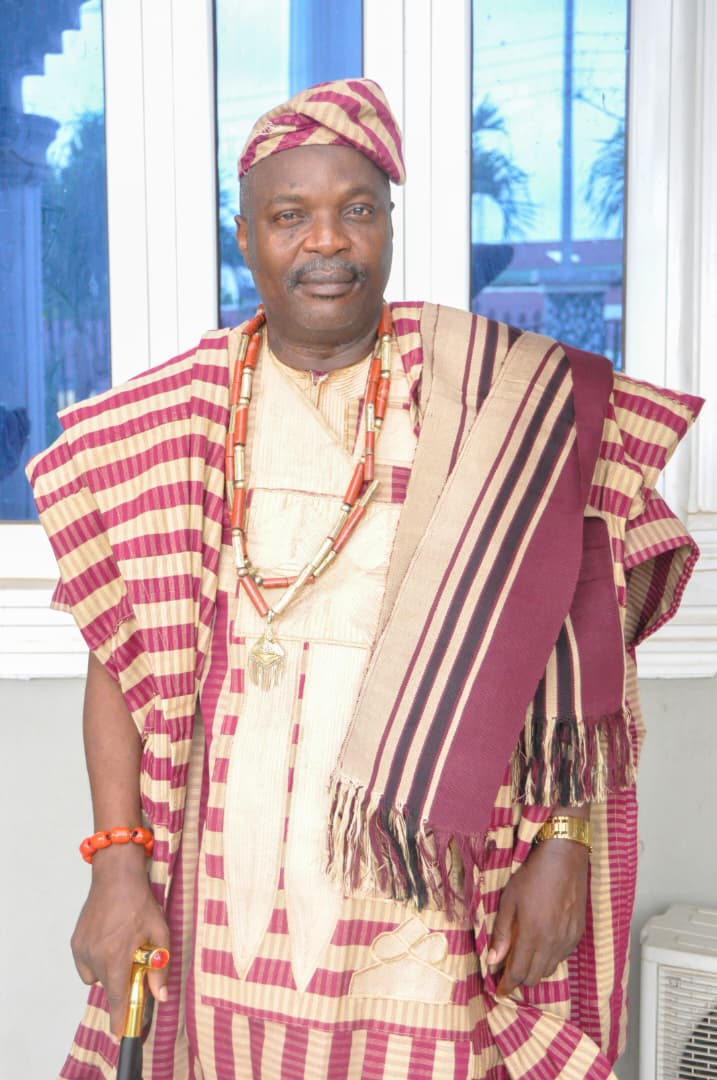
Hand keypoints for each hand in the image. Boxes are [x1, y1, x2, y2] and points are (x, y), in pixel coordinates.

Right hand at [71, 845, 169, 1039]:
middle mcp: (95, 956)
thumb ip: (159, 967)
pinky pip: (86, 965)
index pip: (116, 998)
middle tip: (134, 959)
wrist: (116, 876)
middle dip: (122, 979)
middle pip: (109, 986)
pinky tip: (109, 941)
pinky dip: (96, 960)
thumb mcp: (159, 932)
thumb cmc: (140, 901)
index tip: (120, 1033)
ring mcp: (82, 949)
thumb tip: (161, 995)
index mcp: (116, 956)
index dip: (119, 1018)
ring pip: (97, 976)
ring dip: (109, 969)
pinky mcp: (75, 942)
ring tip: (121, 945)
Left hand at [486, 838, 587, 996]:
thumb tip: (492, 961)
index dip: (506, 986)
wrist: (564, 860)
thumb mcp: (509, 901)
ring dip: (534, 970)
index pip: (518, 974)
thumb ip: (502, 933)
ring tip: (523, 960)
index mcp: (532, 935)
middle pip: (534, 977)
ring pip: (549, 970)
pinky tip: (541, 947)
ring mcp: (567, 940)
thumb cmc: (532, 876)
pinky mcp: (577, 934)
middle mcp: (552, 943)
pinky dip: (549, 959)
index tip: (498, 990)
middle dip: (519, 980)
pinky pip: (561, 958)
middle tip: (507, 974)